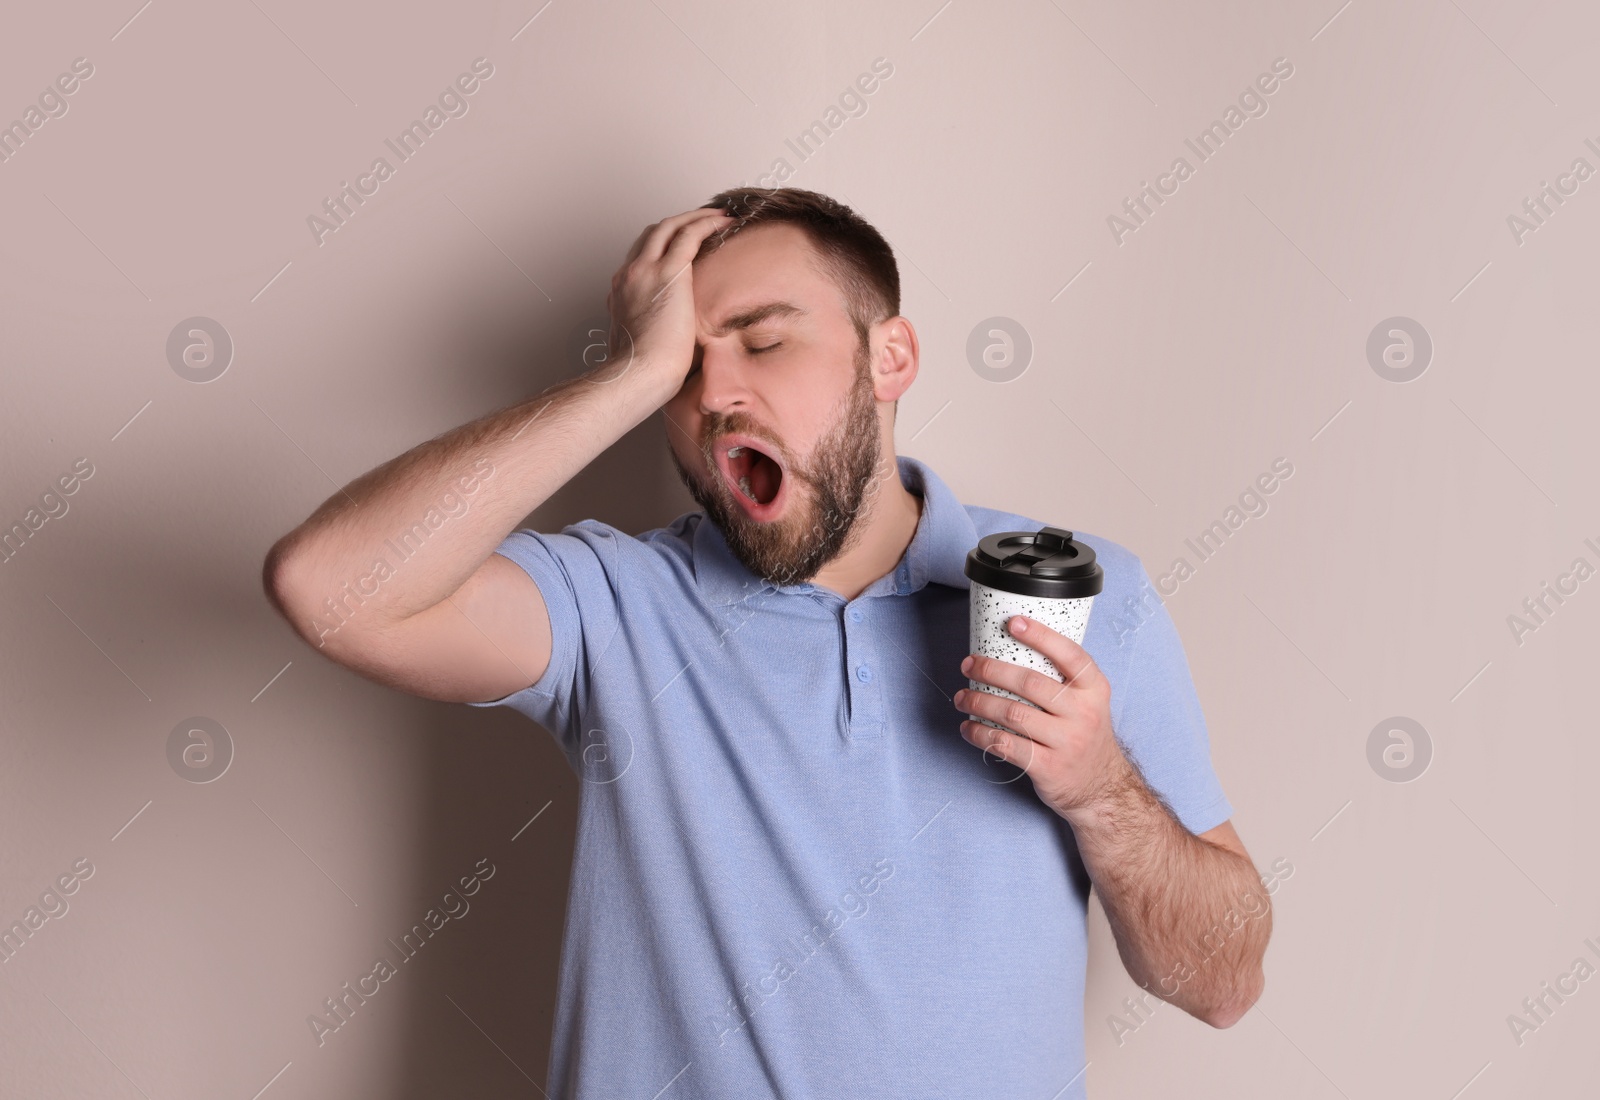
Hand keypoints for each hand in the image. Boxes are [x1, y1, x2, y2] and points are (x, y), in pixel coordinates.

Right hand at [604, 207, 733, 391]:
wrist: (638, 375)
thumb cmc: (645, 372)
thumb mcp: (643, 344)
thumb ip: (653, 331)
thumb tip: (674, 341)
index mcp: (622, 291)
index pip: (643, 255)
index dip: (666, 244)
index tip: (686, 244)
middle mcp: (628, 275)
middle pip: (653, 233)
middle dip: (680, 222)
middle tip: (706, 221)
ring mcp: (644, 271)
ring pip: (669, 226)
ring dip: (696, 216)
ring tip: (720, 216)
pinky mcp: (667, 274)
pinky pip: (688, 234)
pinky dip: (707, 223)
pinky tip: (725, 223)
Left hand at [952, 614, 1131, 822]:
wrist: (1102, 787)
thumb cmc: (1084, 735)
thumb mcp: (1089, 702)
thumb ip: (1063, 679)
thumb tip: (1012, 649)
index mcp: (1094, 689)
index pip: (1070, 655)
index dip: (1041, 636)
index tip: (1013, 623)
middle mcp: (1083, 713)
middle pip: (1030, 683)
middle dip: (992, 671)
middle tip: (969, 665)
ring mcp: (1067, 742)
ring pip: (1012, 714)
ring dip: (979, 703)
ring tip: (963, 698)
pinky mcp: (1048, 767)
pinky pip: (1006, 745)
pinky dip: (980, 734)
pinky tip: (969, 728)